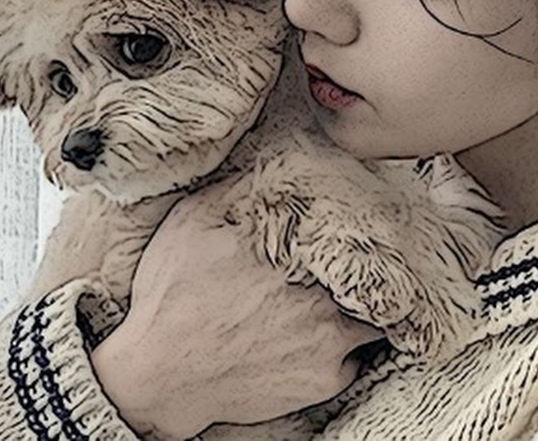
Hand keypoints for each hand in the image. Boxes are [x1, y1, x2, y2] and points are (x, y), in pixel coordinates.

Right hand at [90, 179, 383, 438]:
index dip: (369, 219)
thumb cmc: (172, 296)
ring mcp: (330, 340)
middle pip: (378, 269)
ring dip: (370, 304)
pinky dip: (349, 347)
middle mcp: (323, 292)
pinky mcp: (325, 380)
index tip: (373, 215)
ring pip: (377, 315)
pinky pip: (357, 358)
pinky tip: (325, 337)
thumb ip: (240, 187)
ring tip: (355, 296)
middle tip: (373, 254)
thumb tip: (274, 158)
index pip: (359, 224)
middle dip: (379, 260)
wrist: (159, 379)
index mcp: (297, 248)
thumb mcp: (194, 220)